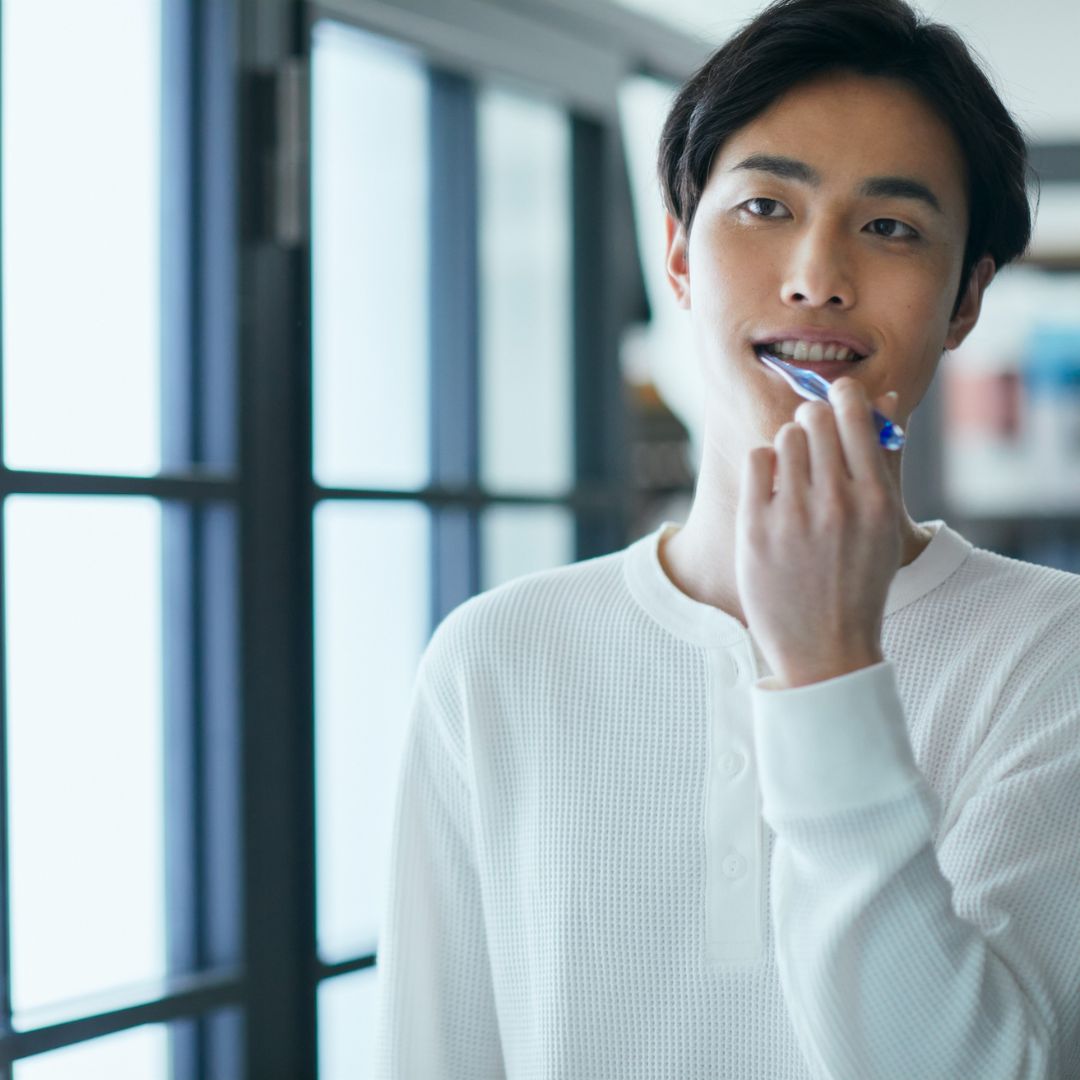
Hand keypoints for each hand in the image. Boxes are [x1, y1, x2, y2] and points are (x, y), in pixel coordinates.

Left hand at [735, 377, 902, 688]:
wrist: (824, 647)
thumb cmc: (858, 582)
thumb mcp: (884, 526)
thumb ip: (883, 459)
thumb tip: (880, 399)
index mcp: (876, 499)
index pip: (855, 415)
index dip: (842, 396)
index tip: (837, 396)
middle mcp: (837, 502)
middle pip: (814, 418)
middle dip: (812, 419)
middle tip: (811, 437)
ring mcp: (794, 515)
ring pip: (784, 437)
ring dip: (789, 447)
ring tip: (794, 476)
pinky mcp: (756, 527)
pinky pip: (757, 460)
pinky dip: (764, 465)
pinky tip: (772, 488)